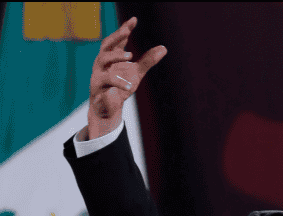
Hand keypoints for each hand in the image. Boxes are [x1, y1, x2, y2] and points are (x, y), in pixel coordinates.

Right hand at [87, 17, 166, 139]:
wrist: (107, 108)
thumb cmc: (120, 86)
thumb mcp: (136, 73)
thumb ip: (147, 61)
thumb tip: (164, 47)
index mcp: (111, 58)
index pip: (116, 40)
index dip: (124, 30)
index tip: (134, 20)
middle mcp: (102, 64)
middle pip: (106, 46)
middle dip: (116, 37)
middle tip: (127, 31)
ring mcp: (98, 76)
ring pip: (102, 62)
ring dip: (116, 58)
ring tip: (131, 57)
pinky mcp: (98, 90)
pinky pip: (105, 83)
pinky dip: (117, 83)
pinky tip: (129, 86)